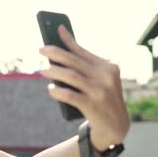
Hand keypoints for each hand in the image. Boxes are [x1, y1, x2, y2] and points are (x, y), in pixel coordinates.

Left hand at [39, 25, 129, 150]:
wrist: (116, 127)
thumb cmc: (101, 100)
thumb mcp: (99, 81)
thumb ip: (85, 69)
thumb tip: (59, 55)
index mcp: (108, 67)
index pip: (84, 51)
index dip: (69, 40)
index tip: (57, 28)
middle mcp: (106, 77)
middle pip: (75, 61)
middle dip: (56, 53)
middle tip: (41, 49)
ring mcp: (100, 91)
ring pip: (71, 76)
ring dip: (54, 72)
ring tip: (42, 70)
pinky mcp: (93, 106)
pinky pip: (71, 95)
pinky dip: (58, 91)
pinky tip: (51, 89)